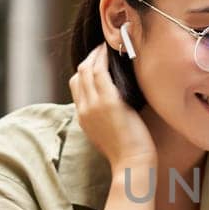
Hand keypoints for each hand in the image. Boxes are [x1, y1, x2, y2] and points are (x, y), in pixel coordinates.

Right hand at [69, 43, 155, 169]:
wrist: (132, 164)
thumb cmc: (128, 153)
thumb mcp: (108, 134)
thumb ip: (104, 118)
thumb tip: (113, 106)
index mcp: (83, 117)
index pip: (76, 85)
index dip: (85, 70)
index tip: (97, 61)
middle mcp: (84, 109)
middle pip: (79, 74)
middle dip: (90, 58)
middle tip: (104, 49)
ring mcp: (94, 104)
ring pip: (88, 69)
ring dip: (97, 54)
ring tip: (109, 45)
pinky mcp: (108, 101)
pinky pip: (101, 71)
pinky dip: (104, 57)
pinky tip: (113, 50)